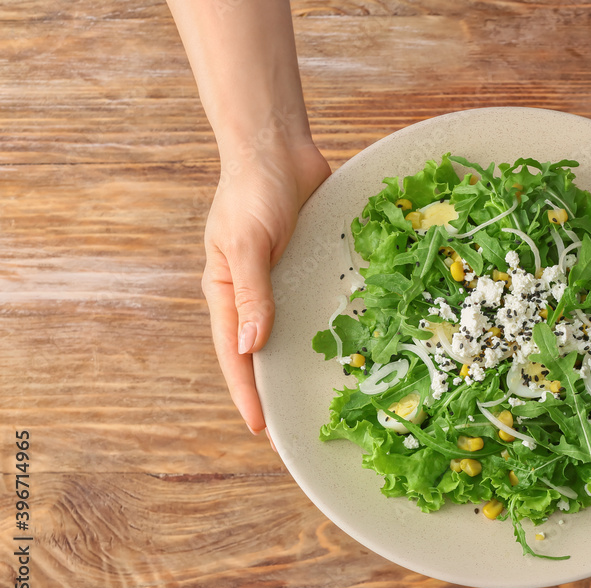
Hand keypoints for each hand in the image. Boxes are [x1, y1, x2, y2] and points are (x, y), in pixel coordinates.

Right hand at [202, 142, 330, 438]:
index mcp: (227, 293)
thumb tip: (252, 348)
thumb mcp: (246, 242)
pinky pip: (320, 304)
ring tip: (329, 397)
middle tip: (300, 426)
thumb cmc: (251, 192)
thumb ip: (251, 293)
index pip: (236, 355)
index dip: (248, 392)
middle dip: (278, 388)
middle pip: (265, 352)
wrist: (278, 149)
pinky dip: (333, 326)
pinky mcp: (310, 267)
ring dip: (307, 362)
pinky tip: (355, 346)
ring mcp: (284, 283)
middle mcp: (255, 295)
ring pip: (294, 332)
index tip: (262, 427)